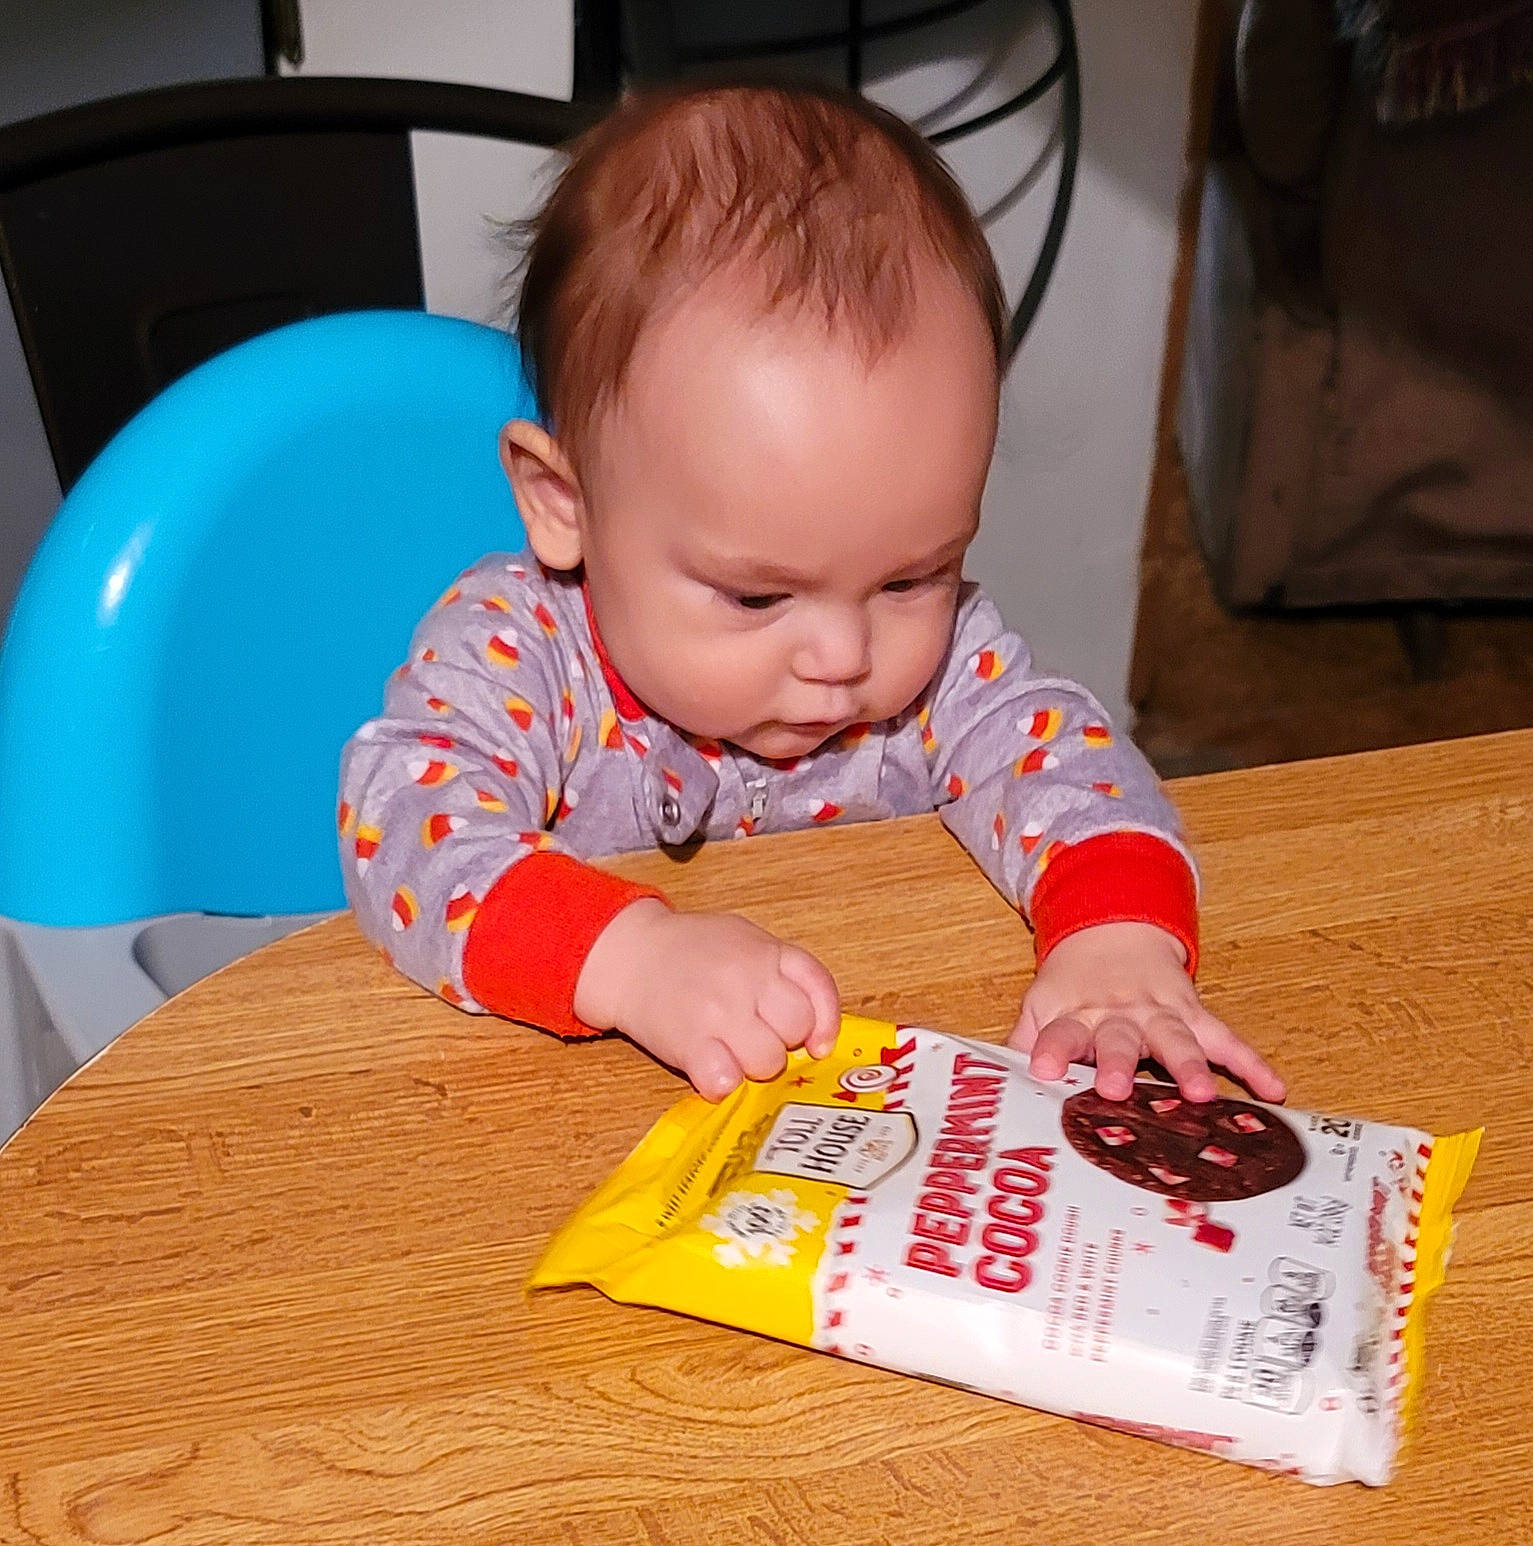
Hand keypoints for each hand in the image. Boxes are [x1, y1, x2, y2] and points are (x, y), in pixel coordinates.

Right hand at [574, 900, 840, 1099]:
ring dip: (753, 1066)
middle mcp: (747, 978)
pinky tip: (711, 1070)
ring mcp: (719, 1011)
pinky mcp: (689, 1043)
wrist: (628, 955)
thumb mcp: (742, 939)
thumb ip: (779, 969)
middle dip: (783, 1041)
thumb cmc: (689, 951)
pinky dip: (722, 1083)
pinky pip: (725, 1080)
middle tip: (756, 1037)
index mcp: (765, 951)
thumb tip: (814, 1025)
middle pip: (796, 1029)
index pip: (818, 987)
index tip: (817, 1043)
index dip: (825, 1021)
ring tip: (730, 1052)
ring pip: (768, 1062)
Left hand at [1010, 921, 1284, 1103]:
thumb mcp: (1042, 1004)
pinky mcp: (1194, 1013)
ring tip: (1200, 1094)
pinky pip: (1226, 1038)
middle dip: (1120, 1064)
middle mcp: (1120, 1015)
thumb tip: (998, 1080)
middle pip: (1120, 1040)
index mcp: (1077, 1015)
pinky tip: (1274, 1089)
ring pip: (1176, 1038)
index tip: (1041, 1068)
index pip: (1060, 1033)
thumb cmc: (1075, 984)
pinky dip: (1252, 1063)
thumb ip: (1024, 1041)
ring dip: (1188, 1064)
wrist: (1114, 928)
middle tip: (1117, 1088)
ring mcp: (1160, 1013)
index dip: (1049, 1048)